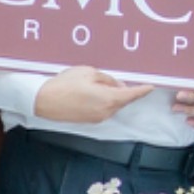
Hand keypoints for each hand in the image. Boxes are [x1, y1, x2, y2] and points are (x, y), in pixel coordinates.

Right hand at [33, 66, 153, 122]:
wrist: (42, 100)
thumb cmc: (65, 84)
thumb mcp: (90, 73)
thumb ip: (108, 79)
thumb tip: (118, 85)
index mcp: (108, 99)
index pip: (131, 95)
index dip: (142, 90)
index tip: (152, 86)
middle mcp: (105, 112)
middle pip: (122, 100)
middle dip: (125, 91)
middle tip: (123, 80)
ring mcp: (96, 118)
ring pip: (113, 105)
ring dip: (114, 96)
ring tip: (102, 84)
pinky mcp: (88, 120)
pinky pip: (103, 109)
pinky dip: (105, 102)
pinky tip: (96, 93)